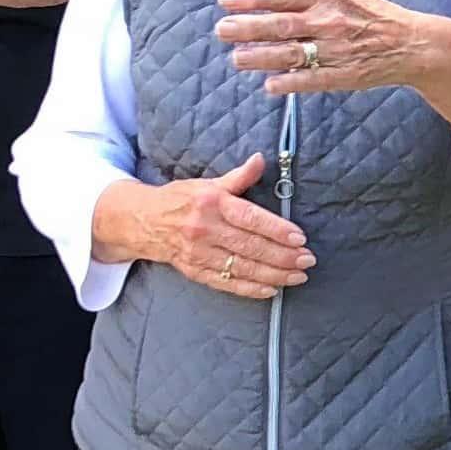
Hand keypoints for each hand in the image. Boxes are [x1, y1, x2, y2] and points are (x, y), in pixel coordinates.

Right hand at [135, 152, 309, 300]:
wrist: (142, 222)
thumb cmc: (180, 200)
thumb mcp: (208, 183)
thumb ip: (238, 177)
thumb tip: (261, 160)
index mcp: (211, 203)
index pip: (250, 218)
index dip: (277, 230)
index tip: (299, 237)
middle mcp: (205, 229)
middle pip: (250, 246)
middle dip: (283, 255)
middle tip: (308, 259)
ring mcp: (199, 253)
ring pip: (242, 267)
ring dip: (274, 274)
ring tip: (298, 276)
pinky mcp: (195, 271)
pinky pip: (227, 283)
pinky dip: (251, 289)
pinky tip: (272, 289)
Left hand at [215, 0, 434, 94]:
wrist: (411, 44)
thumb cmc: (368, 13)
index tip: (226, 0)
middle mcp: (329, 20)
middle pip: (282, 24)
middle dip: (249, 28)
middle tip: (222, 30)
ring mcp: (336, 50)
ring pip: (292, 54)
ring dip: (262, 57)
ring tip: (237, 58)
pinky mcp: (344, 75)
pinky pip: (313, 80)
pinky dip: (291, 83)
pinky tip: (269, 85)